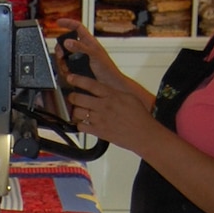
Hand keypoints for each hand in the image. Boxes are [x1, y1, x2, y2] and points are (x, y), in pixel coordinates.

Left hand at [53, 20, 154, 151]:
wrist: (143, 134)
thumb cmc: (139, 116)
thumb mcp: (128, 97)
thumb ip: (113, 93)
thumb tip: (103, 89)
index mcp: (111, 96)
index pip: (90, 85)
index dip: (78, 80)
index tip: (70, 78)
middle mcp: (103, 106)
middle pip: (79, 98)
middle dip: (72, 97)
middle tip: (73, 97)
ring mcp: (99, 119)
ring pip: (77, 112)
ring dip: (76, 110)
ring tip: (79, 110)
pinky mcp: (98, 131)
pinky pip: (81, 126)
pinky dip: (80, 124)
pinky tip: (84, 123)